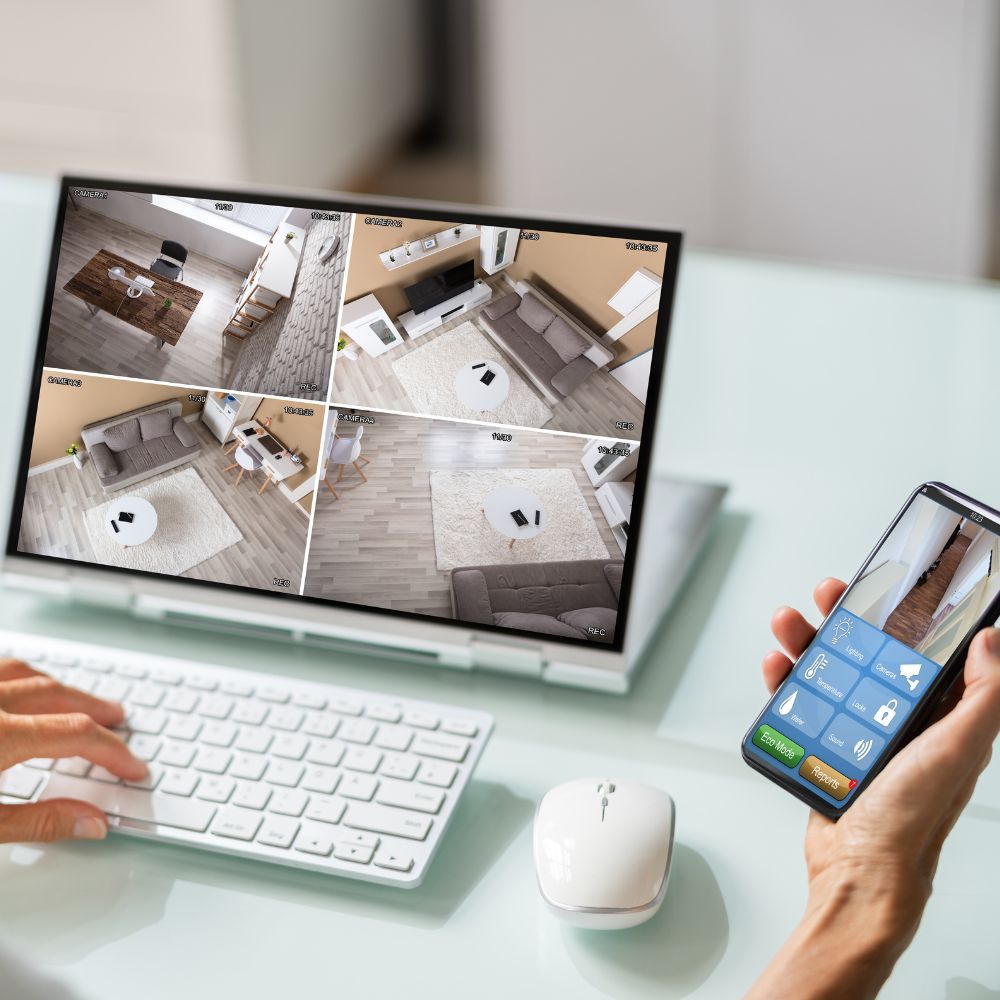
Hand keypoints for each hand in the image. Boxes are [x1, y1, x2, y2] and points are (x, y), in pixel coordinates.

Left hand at [0, 659, 145, 842]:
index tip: (131, 768)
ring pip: (25, 673)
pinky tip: (22, 689)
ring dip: (59, 687)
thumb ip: (39, 822)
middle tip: (117, 719)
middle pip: (56, 695)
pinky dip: (22, 677)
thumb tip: (92, 823)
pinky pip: (0, 669)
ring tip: (76, 698)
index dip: (111, 751)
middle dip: (93, 709)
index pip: (75, 734)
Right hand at [748, 579, 999, 999]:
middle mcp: (898, 719)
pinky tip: (778, 669)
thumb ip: (981, 697)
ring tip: (789, 625)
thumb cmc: (910, 821)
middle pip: (868, 652)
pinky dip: (784, 681)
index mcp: (938, 715)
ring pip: (829, 671)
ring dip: (806, 641)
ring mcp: (857, 733)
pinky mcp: (822, 748)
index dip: (904, 614)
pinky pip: (800, 704)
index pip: (922, 649)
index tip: (888, 585)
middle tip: (829, 594)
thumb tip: (991, 642)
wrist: (858, 873)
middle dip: (846, 618)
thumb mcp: (957, 751)